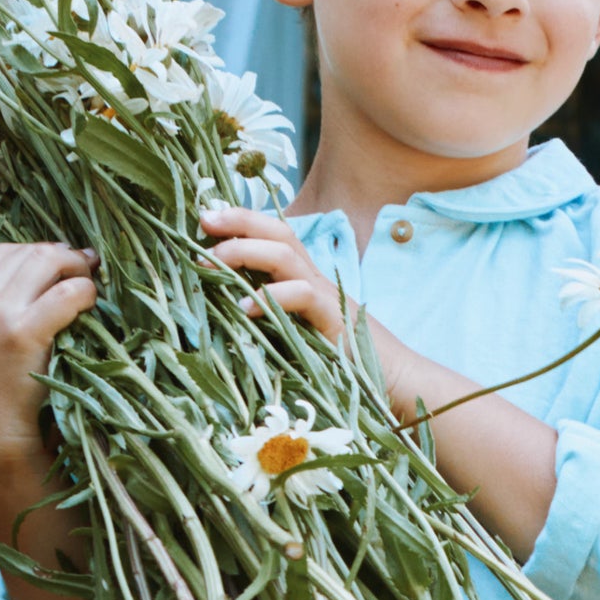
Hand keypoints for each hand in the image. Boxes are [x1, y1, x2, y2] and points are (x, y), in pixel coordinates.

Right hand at [0, 240, 97, 490]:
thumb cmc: (0, 395)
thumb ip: (7, 309)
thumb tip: (53, 275)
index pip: (5, 251)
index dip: (41, 252)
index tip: (67, 265)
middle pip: (30, 252)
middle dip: (66, 258)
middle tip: (91, 272)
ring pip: (48, 263)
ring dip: (79, 272)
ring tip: (93, 291)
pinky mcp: (21, 333)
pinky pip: (67, 294)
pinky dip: (87, 294)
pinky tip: (93, 309)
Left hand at [199, 208, 448, 435]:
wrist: (396, 382)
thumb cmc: (346, 364)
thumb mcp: (302, 332)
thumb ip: (275, 316)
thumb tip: (231, 309)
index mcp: (308, 278)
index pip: (275, 233)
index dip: (243, 220)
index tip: (207, 217)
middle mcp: (316, 278)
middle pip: (278, 230)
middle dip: (238, 220)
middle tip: (203, 221)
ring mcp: (327, 295)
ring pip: (284, 255)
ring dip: (245, 252)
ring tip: (213, 262)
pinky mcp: (334, 318)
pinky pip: (300, 295)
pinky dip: (271, 296)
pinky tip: (246, 308)